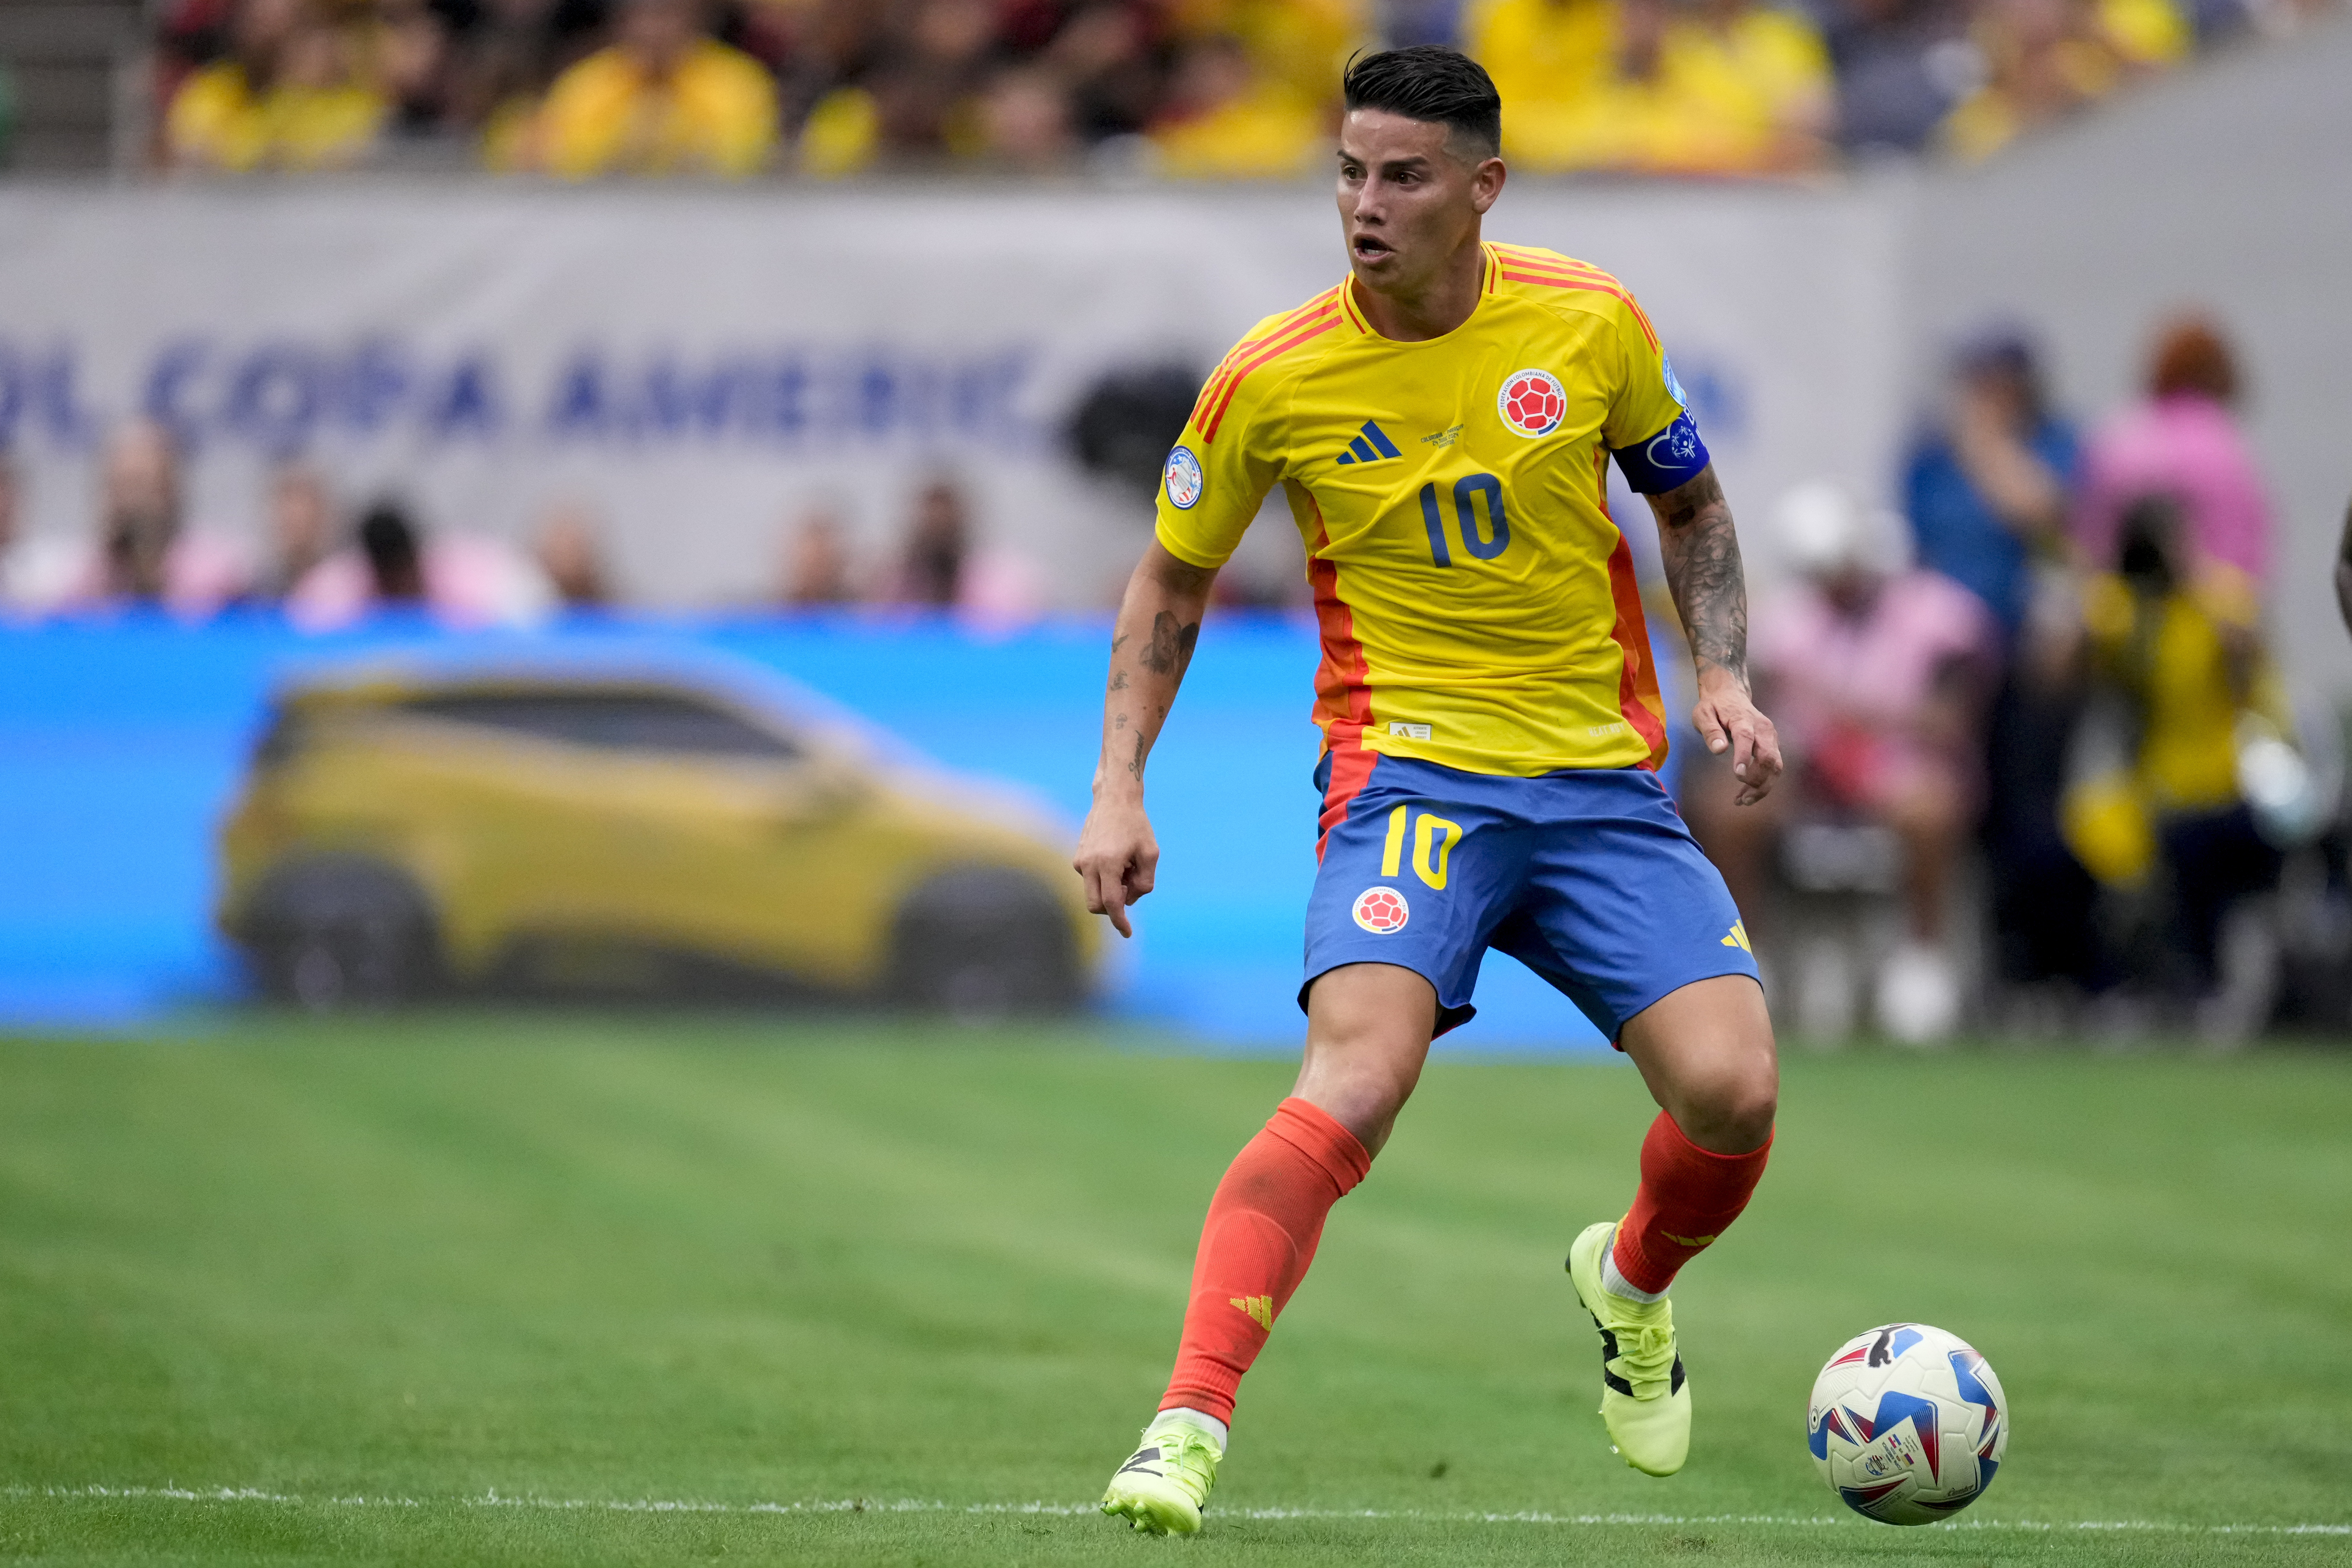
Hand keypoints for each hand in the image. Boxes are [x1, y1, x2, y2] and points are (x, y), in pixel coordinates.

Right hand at [1073, 791, 1158, 937]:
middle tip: (1130, 887)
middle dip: (1112, 907)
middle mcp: (1089, 864)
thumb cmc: (1136, 825)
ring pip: (1092, 892)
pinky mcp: (1077, 857)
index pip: (1111, 903)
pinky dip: (1103, 879)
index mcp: (1108, 863)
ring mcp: (1080, 861)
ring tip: (1126, 865)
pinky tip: (1117, 860)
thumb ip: (1145, 883)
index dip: (1119, 921)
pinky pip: (1090, 880)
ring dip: (1110, 890)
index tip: (1127, 933)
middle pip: (1096, 904)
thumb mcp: (1151, 854)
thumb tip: (1130, 900)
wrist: (1114, 799)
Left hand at [1693, 669, 1782, 806]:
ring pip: (1775, 765)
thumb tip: (1719, 750)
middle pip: (1768, 756)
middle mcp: (1762, 728)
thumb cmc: (1714, 706)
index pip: (1746, 738)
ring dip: (1763, 786)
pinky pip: (1774, 766)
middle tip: (1741, 798)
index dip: (1744, 756)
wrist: (1731, 694)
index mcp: (1742, 719)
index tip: (1738, 775)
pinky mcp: (1773, 744)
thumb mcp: (1703, 715)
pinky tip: (1748, 794)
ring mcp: (1771, 737)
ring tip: (1744, 801)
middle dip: (1757, 780)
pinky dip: (1764, 783)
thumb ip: (1710, 731)